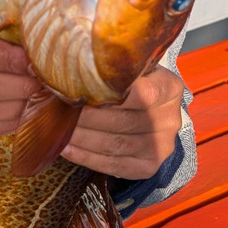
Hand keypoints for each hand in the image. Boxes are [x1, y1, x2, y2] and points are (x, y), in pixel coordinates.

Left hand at [60, 66, 184, 179]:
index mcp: (169, 87)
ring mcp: (162, 146)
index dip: (108, 94)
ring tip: (57, 129)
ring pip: (114, 144)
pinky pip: (113, 164)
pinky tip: (66, 149)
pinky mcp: (149, 166)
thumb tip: (72, 61)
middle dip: (85, 117)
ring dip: (81, 138)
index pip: (140, 92)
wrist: (153, 111)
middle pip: (122, 120)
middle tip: (58, 110)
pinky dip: (86, 157)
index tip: (79, 90)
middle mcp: (170, 119)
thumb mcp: (132, 67)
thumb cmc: (135, 83)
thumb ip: (113, 66)